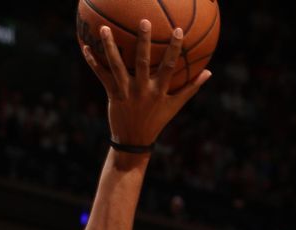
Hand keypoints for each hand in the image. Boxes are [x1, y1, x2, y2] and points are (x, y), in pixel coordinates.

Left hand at [82, 21, 211, 146]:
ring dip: (109, 46)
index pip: (168, 66)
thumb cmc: (156, 121)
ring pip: (116, 65)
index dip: (173, 49)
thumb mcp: (175, 106)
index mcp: (158, 91)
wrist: (133, 141)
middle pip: (142, 62)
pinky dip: (93, 62)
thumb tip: (209, 72)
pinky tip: (86, 47)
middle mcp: (141, 89)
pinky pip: (101, 75)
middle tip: (144, 21)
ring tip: (104, 28)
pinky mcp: (112, 94)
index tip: (178, 30)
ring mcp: (125, 91)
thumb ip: (191, 88)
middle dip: (143, 41)